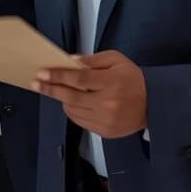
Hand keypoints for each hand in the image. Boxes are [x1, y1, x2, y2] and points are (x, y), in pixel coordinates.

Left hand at [31, 50, 146, 137]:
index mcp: (112, 83)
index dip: (58, 76)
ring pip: (73, 111)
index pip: (78, 79)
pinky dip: (73, 111)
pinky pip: (81, 122)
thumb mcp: (116, 60)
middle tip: (36, 83)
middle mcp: (109, 103)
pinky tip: (73, 103)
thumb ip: (92, 60)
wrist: (154, 103)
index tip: (42, 73)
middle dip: (50, 89)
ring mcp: (107, 120)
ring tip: (58, 91)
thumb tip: (70, 61)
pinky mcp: (107, 132)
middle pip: (71, 97)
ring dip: (62, 100)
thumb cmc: (133, 79)